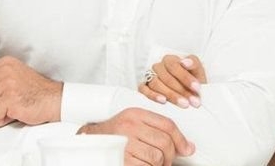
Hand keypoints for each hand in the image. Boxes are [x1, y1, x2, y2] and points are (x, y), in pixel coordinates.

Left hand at [0, 56, 61, 125]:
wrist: (54, 99)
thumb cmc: (34, 91)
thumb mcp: (15, 74)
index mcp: (5, 63)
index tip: (0, 95)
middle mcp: (5, 71)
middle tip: (6, 102)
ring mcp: (8, 84)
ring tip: (12, 106)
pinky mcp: (10, 99)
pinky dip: (1, 119)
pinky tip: (14, 112)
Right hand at [78, 108, 194, 165]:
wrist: (87, 143)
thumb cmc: (113, 135)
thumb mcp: (133, 124)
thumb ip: (156, 129)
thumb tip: (187, 146)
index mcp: (136, 114)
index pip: (167, 125)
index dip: (181, 139)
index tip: (187, 149)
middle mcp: (130, 126)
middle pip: (165, 142)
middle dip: (171, 155)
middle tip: (167, 161)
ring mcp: (125, 143)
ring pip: (157, 157)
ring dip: (160, 165)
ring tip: (154, 164)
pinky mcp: (121, 159)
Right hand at [138, 55, 206, 107]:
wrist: (188, 94)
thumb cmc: (191, 82)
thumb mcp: (197, 72)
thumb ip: (194, 64)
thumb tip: (185, 62)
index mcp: (170, 60)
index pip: (174, 66)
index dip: (186, 77)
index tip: (197, 88)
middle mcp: (158, 67)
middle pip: (166, 77)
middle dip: (181, 90)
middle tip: (193, 101)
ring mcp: (149, 77)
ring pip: (156, 84)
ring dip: (171, 95)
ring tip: (184, 104)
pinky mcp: (143, 88)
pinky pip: (144, 90)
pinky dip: (153, 95)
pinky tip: (163, 101)